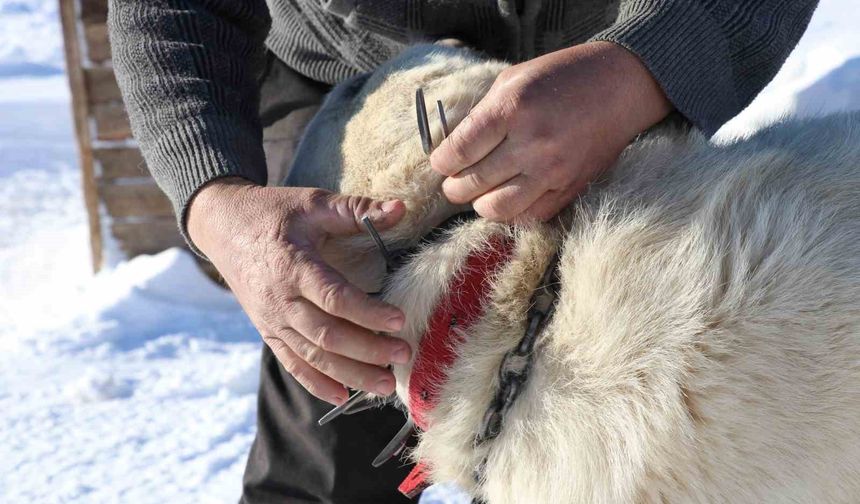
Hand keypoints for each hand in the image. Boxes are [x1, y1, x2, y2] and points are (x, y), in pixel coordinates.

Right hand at [188, 178, 411, 404]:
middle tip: (403, 355)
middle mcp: (280, 300)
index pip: (333, 297)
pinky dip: (316, 383)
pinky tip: (343, 397)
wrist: (222, 226)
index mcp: (293, 265)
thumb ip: (357, 209)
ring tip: (385, 385)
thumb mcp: (314, 202)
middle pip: (327, 335)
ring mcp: (271, 320)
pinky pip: (292, 363)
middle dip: (368, 350)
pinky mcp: (268, 331)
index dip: (368, 312)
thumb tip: (402, 207)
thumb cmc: (273, 212)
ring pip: (313, 356)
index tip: (400, 320)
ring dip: (351, 374)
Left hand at [431, 41, 671, 220]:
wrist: (620, 87)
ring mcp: (553, 171)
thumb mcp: (512, 80)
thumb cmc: (561, 77)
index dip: (442, 161)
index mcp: (513, 109)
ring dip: (479, 203)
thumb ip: (481, 115)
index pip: (459, 150)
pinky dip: (512, 211)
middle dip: (454, 186)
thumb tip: (451, 147)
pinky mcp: (570, 189)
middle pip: (472, 183)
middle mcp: (532, 143)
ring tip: (479, 191)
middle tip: (454, 181)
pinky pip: (529, 216)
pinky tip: (509, 195)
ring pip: (496, 209)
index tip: (442, 161)